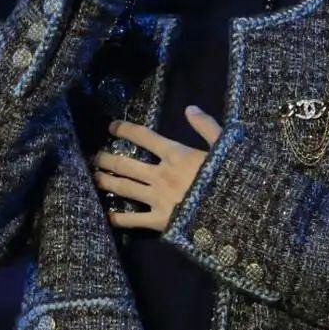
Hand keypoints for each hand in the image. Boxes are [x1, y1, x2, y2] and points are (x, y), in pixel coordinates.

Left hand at [91, 106, 222, 230]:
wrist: (235, 212)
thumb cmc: (231, 178)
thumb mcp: (225, 147)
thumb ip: (207, 127)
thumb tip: (189, 108)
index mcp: (176, 155)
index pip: (144, 137)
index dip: (125, 130)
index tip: (111, 127)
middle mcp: (161, 174)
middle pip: (126, 164)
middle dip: (107, 159)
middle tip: (95, 157)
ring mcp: (157, 198)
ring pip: (124, 188)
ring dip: (106, 181)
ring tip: (94, 177)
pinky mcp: (159, 221)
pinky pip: (133, 220)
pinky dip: (118, 218)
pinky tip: (107, 216)